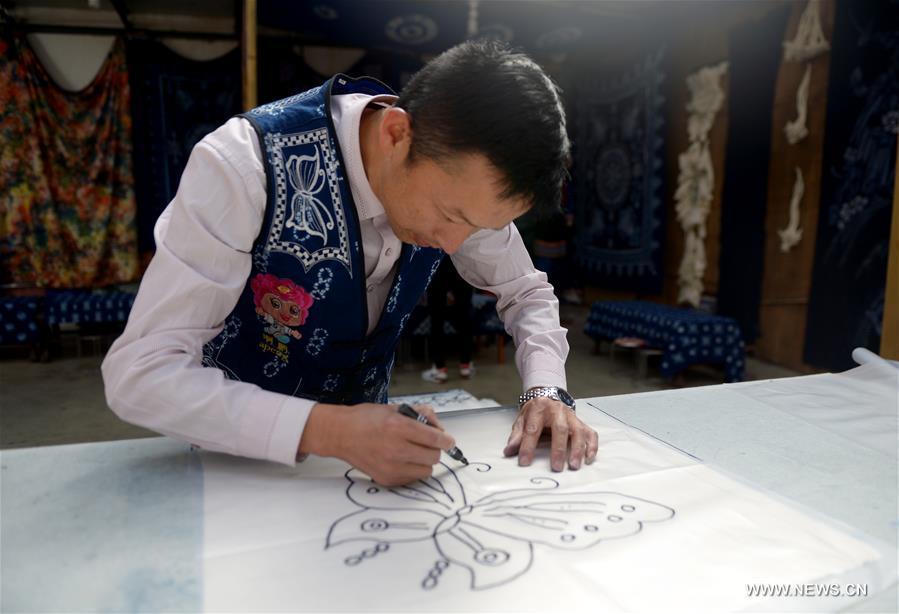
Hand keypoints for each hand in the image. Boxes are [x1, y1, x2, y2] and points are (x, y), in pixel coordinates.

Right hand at [299, 403, 454, 486]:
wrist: (340, 434)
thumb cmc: (365, 419)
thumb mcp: (394, 408)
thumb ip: (420, 414)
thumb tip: (438, 427)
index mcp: (399, 427)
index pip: (435, 439)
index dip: (446, 440)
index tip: (449, 441)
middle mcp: (396, 449)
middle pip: (434, 457)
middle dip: (435, 449)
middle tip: (427, 444)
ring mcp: (391, 467)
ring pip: (426, 470)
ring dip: (424, 461)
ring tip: (414, 452)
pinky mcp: (386, 479)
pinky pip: (412, 478)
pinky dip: (412, 470)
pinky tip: (402, 460)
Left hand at [503, 397, 597, 470]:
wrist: (548, 397)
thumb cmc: (535, 412)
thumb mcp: (522, 420)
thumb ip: (516, 436)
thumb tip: (509, 451)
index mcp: (539, 408)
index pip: (533, 429)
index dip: (527, 446)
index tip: (524, 462)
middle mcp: (558, 411)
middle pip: (560, 429)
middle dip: (558, 449)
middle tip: (556, 467)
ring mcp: (572, 417)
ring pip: (578, 432)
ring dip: (577, 450)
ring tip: (574, 465)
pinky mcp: (581, 423)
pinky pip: (590, 434)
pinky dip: (592, 446)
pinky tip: (589, 458)